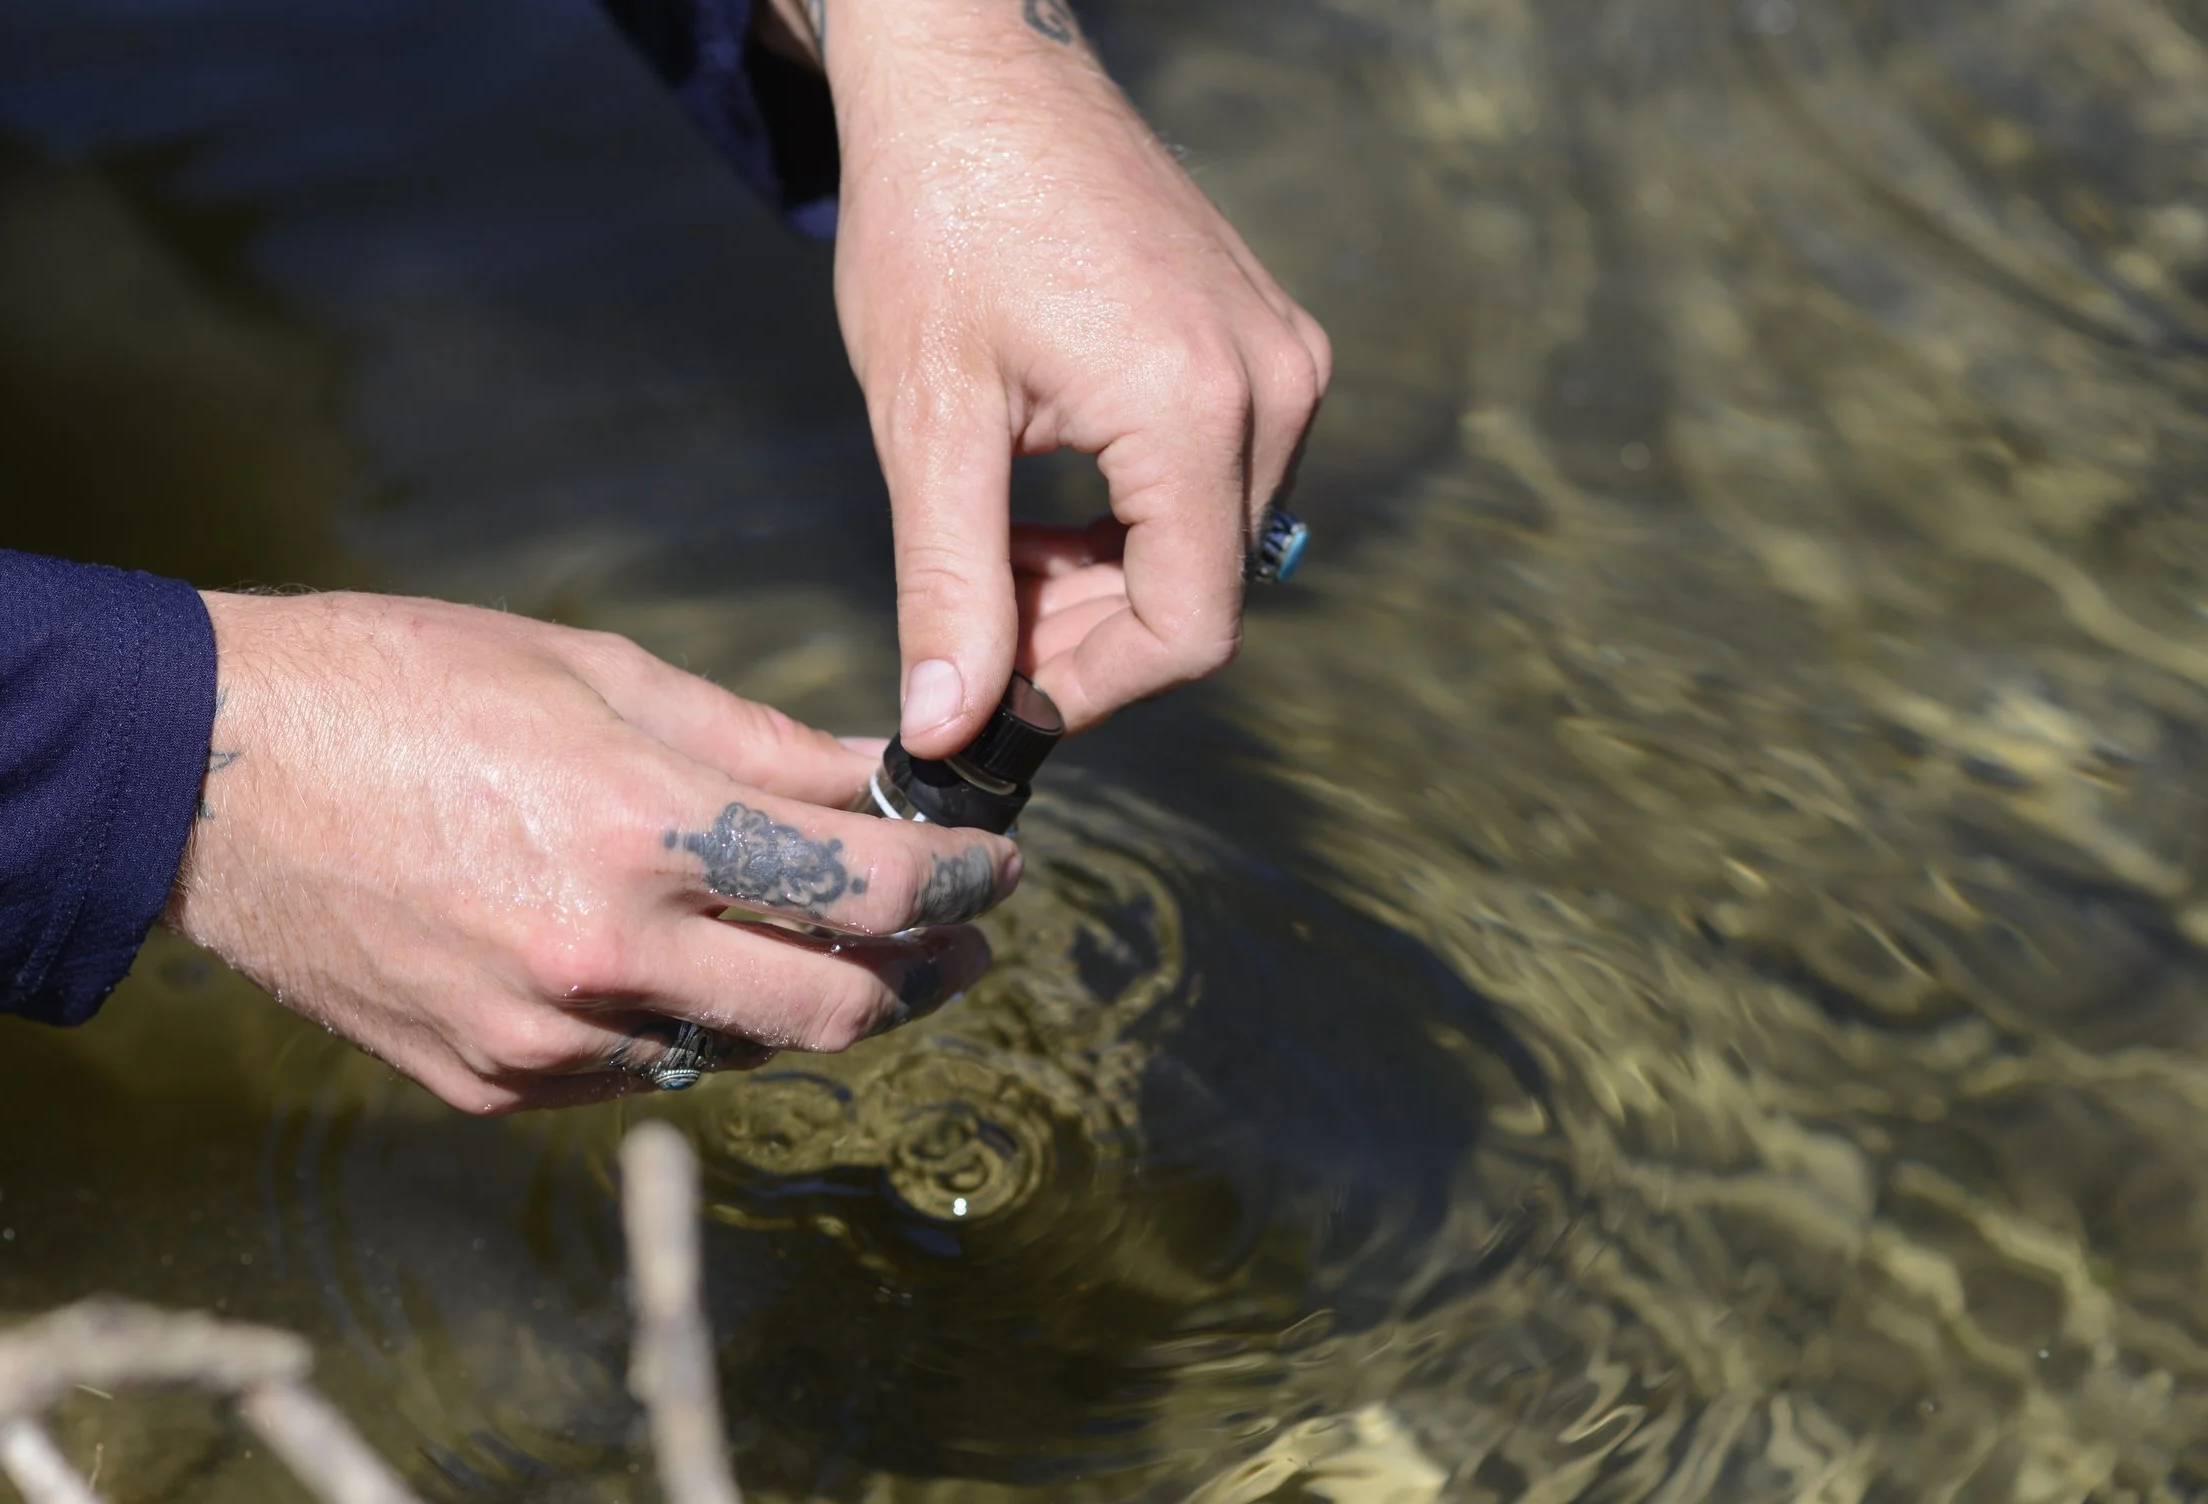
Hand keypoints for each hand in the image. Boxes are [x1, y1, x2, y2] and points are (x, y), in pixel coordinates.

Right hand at [164, 592, 1018, 1112]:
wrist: (200, 775)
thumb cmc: (396, 683)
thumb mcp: (593, 671)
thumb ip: (753, 744)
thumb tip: (872, 775)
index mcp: (639, 828)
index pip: (868, 888)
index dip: (961, 883)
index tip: (993, 870)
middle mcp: (602, 955)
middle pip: (835, 1011)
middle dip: (920, 974)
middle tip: (950, 938)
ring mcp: (541, 1038)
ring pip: (739, 1054)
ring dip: (804, 1006)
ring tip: (822, 946)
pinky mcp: (487, 1085)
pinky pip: (633, 1073)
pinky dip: (685, 1027)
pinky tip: (681, 968)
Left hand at [812, 0, 1331, 753]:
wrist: (975, 69)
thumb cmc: (939, 214)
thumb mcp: (928, 416)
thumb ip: (947, 584)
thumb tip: (948, 728)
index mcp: (1196, 406)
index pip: (1190, 630)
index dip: (1092, 690)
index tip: (1001, 697)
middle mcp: (1272, 386)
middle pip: (1205, 595)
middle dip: (1087, 635)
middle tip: (977, 613)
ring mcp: (1282, 357)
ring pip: (1212, 547)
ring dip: (1106, 580)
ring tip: (998, 539)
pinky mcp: (1266, 341)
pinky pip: (1222, 483)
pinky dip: (1134, 521)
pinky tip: (1047, 493)